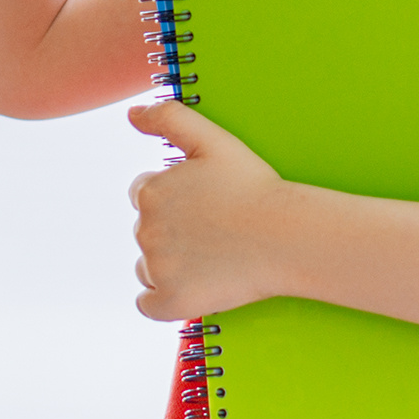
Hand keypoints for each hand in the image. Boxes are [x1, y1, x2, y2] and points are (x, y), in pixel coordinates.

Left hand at [124, 98, 300, 323]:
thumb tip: (131, 113)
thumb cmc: (255, 187)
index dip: (176, 200)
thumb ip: (168, 117)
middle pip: (145, 232)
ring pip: (147, 268)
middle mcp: (145, 230)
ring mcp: (158, 269)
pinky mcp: (173, 301)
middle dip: (172, 232)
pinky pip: (149, 305)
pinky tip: (191, 289)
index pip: (144, 195)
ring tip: (212, 258)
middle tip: (214, 231)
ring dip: (168, 265)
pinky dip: (164, 300)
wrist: (287, 235)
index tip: (205, 205)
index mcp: (150, 192)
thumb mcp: (213, 140)